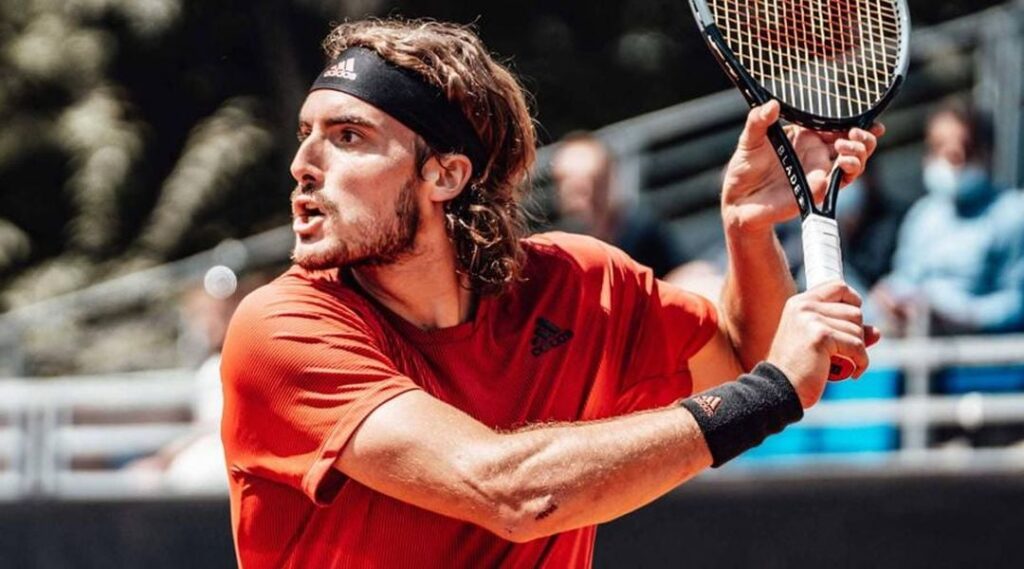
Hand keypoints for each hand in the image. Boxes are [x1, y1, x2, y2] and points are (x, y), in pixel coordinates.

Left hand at [721, 100, 884, 233]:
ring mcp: (819, 171)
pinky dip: (850, 170)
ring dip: (859, 152)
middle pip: (852, 143)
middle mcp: (816, 153)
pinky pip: (843, 180)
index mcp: (804, 136)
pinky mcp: (818, 189)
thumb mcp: (750, 139)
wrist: (740, 199)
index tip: (865, 118)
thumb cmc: (744, 168)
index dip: (852, 121)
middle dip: (863, 137)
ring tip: (844, 146)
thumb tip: (772, 104)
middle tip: (856, 133)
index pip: (835, 126)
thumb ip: (759, 121)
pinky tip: (844, 161)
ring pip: (854, 160)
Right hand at [767, 282, 880, 407]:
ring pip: (858, 329)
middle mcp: (804, 306)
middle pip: (854, 311)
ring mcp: (811, 319)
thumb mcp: (821, 345)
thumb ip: (845, 332)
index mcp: (799, 303)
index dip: (853, 300)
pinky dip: (861, 362)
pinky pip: (857, 346)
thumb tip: (876, 331)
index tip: (854, 321)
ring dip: (858, 350)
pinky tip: (853, 373)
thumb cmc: (798, 369)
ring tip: (846, 363)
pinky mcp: (821, 336)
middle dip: (857, 334)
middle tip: (845, 353)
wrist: (780, 389)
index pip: (838, 286)